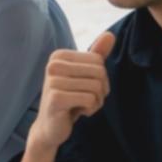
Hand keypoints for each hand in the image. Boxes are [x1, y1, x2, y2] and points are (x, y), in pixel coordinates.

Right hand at [30, 31, 114, 151]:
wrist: (50, 127)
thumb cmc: (69, 99)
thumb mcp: (83, 76)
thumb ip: (96, 55)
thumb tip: (110, 34)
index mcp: (58, 55)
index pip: (98, 60)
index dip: (101, 77)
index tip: (86, 88)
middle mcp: (53, 65)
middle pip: (99, 72)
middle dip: (100, 90)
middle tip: (86, 100)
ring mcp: (52, 81)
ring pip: (96, 87)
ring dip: (96, 101)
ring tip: (82, 106)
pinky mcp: (56, 98)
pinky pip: (90, 99)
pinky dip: (90, 109)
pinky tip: (77, 113)